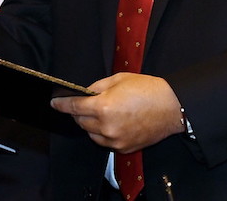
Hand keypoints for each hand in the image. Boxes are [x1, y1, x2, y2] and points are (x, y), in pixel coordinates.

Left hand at [50, 73, 183, 152]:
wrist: (172, 107)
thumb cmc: (147, 89)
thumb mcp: (118, 79)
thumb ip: (96, 87)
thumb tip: (84, 94)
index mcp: (103, 108)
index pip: (74, 107)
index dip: (62, 104)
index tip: (54, 103)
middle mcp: (106, 127)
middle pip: (81, 122)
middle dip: (80, 112)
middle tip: (88, 103)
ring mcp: (115, 140)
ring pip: (91, 134)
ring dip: (91, 124)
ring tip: (104, 112)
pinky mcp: (124, 148)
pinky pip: (105, 142)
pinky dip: (104, 133)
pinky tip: (114, 122)